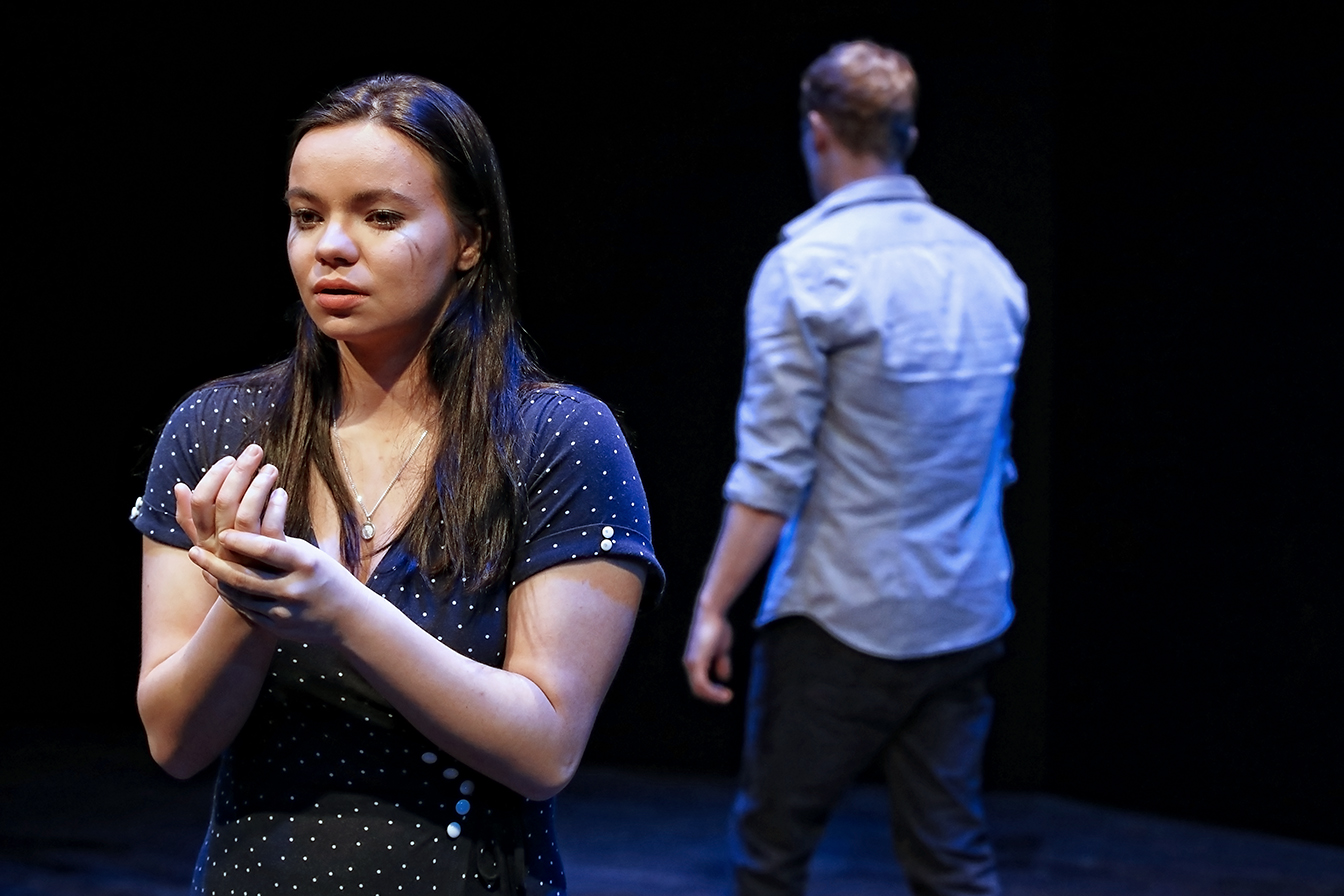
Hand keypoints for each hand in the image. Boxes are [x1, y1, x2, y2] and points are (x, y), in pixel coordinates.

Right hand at [173, 444, 282, 559]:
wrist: (260, 606)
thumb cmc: (235, 566)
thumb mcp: (210, 545)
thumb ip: (192, 519)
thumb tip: (180, 486)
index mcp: (205, 540)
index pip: (200, 502)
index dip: (213, 477)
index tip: (229, 459)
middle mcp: (221, 548)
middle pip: (224, 502)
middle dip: (239, 472)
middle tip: (255, 450)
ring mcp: (244, 556)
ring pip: (247, 513)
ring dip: (259, 485)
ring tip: (271, 468)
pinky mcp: (270, 562)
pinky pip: (272, 528)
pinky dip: (277, 506)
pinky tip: (282, 492)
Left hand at [188, 527, 370, 645]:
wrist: (347, 617)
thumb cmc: (327, 576)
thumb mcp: (311, 554)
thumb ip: (281, 544)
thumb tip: (251, 517)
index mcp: (307, 563)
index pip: (269, 550)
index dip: (243, 542)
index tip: (222, 533)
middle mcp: (294, 588)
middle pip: (245, 576)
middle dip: (215, 563)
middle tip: (194, 551)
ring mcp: (284, 611)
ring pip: (240, 595)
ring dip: (216, 579)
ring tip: (201, 563)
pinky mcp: (276, 626)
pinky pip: (245, 609)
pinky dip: (229, 594)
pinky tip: (218, 582)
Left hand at [683, 604, 735, 703]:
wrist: (712, 613)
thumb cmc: (717, 627)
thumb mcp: (721, 649)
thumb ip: (721, 662)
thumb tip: (723, 677)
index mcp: (695, 662)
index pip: (700, 684)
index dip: (713, 692)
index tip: (726, 694)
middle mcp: (690, 664)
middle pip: (698, 689)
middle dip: (713, 696)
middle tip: (727, 697)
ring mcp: (691, 663)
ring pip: (698, 689)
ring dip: (713, 696)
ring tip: (727, 697)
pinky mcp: (695, 661)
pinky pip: (701, 683)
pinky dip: (712, 691)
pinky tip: (724, 692)